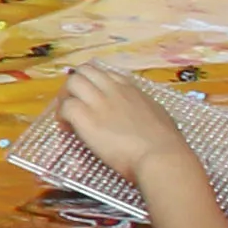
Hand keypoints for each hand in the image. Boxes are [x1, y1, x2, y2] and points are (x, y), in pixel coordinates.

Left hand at [56, 63, 179, 187]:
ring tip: (67, 115)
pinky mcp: (86, 118)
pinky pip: (66, 107)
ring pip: (72, 82)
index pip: (105, 73)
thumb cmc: (166, 143)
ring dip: (65, 97)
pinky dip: (62, 116)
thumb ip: (146, 110)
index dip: (94, 84)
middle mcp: (114, 91)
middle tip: (73, 103)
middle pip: (85, 71)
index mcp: (132, 90)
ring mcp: (99, 102)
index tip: (93, 98)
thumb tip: (142, 116)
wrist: (160, 156)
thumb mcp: (159, 115)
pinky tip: (67, 129)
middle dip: (74, 84)